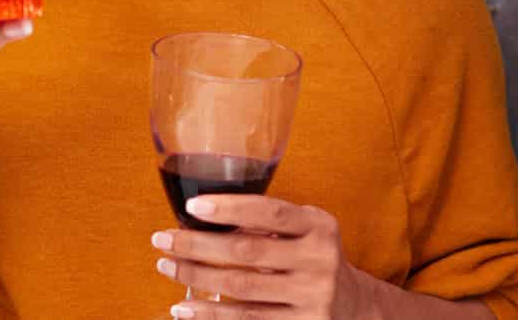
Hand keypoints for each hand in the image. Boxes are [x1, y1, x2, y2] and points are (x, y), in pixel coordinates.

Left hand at [153, 196, 372, 318]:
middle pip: (247, 251)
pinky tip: (185, 308)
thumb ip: (269, 224)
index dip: (229, 208)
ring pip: (241, 289)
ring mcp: (312, 299)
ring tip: (166, 267)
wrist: (354, 308)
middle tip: (162, 240)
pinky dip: (210, 315)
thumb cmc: (315, 260)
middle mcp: (320, 261)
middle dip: (198, 245)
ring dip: (196, 277)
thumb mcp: (306, 232)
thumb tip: (206, 220)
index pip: (270, 211)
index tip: (192, 207)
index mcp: (320, 227)